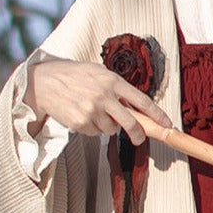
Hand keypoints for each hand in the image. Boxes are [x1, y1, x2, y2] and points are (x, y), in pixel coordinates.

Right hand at [24, 57, 172, 143]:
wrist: (44, 82)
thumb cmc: (75, 76)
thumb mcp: (98, 74)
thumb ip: (117, 89)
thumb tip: (137, 109)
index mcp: (112, 81)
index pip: (142, 100)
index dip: (157, 115)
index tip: (167, 125)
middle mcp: (104, 96)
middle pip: (131, 123)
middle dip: (138, 134)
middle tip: (139, 138)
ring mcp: (93, 111)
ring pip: (111, 130)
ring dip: (106, 125)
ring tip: (91, 110)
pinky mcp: (82, 123)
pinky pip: (95, 133)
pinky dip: (91, 127)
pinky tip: (81, 114)